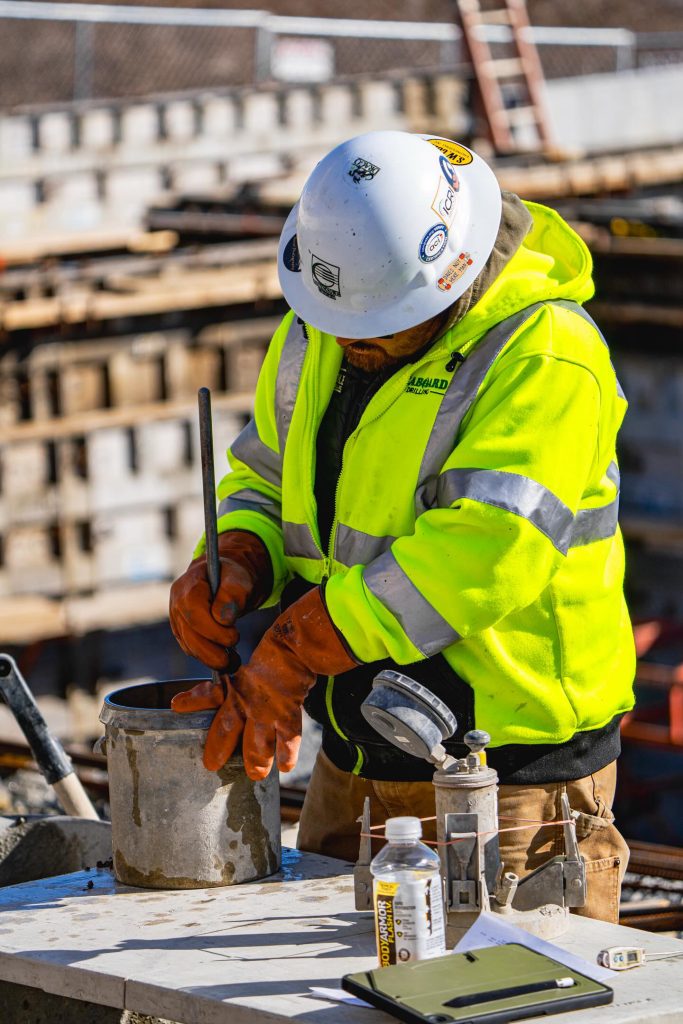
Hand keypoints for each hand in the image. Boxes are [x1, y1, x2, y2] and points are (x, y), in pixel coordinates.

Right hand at [169, 530, 271, 669]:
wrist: (225, 578)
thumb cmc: (232, 577)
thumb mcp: (239, 579)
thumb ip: (233, 594)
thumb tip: (224, 620)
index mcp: (188, 587)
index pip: (195, 616)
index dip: (214, 632)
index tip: (235, 637)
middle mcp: (177, 603)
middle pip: (190, 635)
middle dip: (213, 653)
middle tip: (234, 661)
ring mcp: (176, 618)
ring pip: (189, 646)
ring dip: (211, 659)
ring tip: (232, 663)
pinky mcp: (181, 631)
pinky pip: (191, 649)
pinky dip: (206, 657)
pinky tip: (223, 658)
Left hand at [172, 586, 357, 779]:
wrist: (296, 647)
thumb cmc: (273, 655)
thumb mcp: (249, 668)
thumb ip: (236, 684)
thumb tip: (222, 695)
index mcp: (236, 685)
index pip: (209, 694)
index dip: (193, 700)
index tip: (176, 705)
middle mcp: (247, 699)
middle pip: (227, 728)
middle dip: (218, 748)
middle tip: (211, 765)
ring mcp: (267, 709)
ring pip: (257, 741)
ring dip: (256, 760)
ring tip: (256, 774)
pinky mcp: (288, 713)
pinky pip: (288, 738)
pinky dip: (287, 753)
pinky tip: (287, 767)